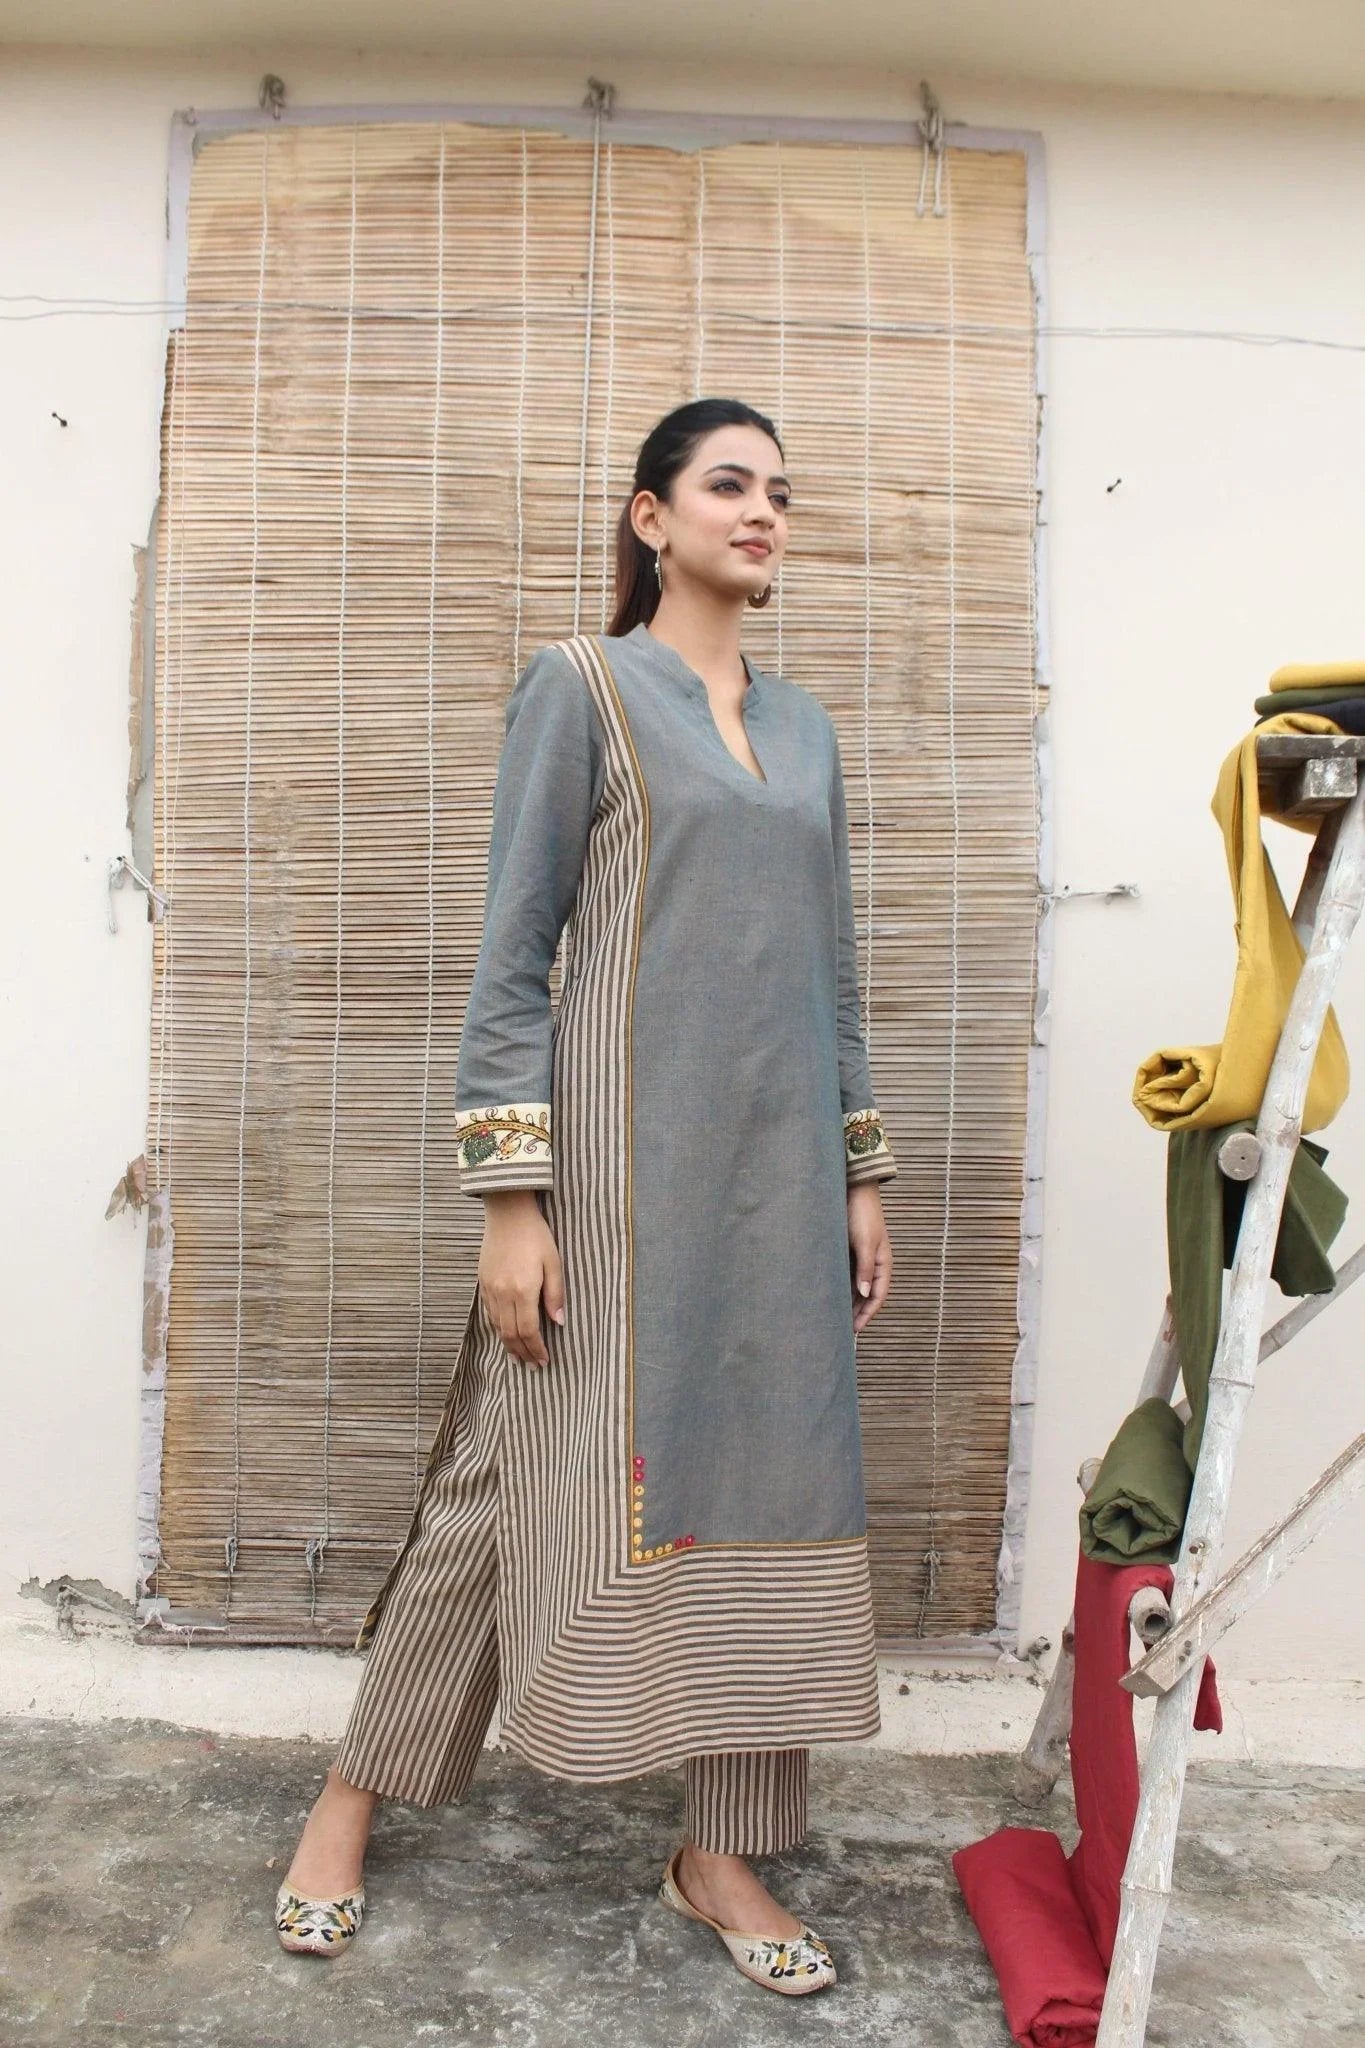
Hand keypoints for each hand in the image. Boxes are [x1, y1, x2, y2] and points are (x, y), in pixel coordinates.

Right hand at [477, 1190, 565, 1367]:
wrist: (507, 1213)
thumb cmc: (536, 1236)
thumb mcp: (554, 1262)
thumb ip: (556, 1294)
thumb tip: (559, 1322)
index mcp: (523, 1290)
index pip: (529, 1331)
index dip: (536, 1349)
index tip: (544, 1361)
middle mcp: (503, 1294)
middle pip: (511, 1334)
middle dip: (523, 1353)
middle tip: (533, 1366)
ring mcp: (490, 1289)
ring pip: (498, 1327)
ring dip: (509, 1345)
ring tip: (519, 1357)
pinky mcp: (482, 1283)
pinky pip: (489, 1314)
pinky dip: (498, 1329)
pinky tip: (506, 1334)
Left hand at [847, 1183, 891, 1333]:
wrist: (853, 1187)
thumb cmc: (861, 1214)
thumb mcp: (864, 1242)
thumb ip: (864, 1269)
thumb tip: (866, 1295)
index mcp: (883, 1262)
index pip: (878, 1296)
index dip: (868, 1314)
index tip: (855, 1330)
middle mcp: (874, 1262)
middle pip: (867, 1294)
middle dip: (857, 1312)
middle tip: (843, 1330)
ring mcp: (861, 1257)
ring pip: (856, 1286)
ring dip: (848, 1301)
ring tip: (835, 1318)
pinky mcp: (849, 1250)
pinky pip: (846, 1274)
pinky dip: (841, 1287)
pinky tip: (830, 1295)